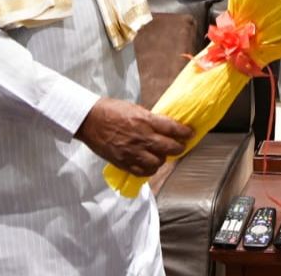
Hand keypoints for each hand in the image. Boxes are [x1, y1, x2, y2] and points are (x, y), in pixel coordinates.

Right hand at [76, 97, 193, 176]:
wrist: (89, 120)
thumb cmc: (111, 110)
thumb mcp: (135, 109)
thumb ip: (150, 119)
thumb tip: (165, 126)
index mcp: (145, 120)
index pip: (173, 128)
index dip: (185, 133)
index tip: (190, 133)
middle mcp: (142, 137)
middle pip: (170, 148)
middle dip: (179, 147)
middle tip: (180, 146)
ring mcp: (132, 151)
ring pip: (158, 162)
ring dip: (163, 159)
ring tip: (162, 155)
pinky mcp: (123, 162)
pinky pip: (142, 172)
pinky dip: (149, 170)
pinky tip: (149, 165)